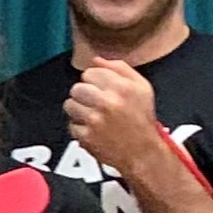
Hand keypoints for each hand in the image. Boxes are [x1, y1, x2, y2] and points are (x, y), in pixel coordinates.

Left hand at [63, 61, 180, 189]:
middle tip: (96, 104)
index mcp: (122, 87)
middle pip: (77, 88)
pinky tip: (94, 130)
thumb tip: (96, 60)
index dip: (94, 81)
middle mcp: (108, 102)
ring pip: (70, 105)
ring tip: (94, 116)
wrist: (142, 152)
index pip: (90, 72)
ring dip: (79, 110)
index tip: (102, 90)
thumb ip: (120, 68)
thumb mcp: (142, 88)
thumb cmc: (142, 118)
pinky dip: (80, 128)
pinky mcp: (86, 137)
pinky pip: (71, 125)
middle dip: (85, 95)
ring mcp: (95, 120)